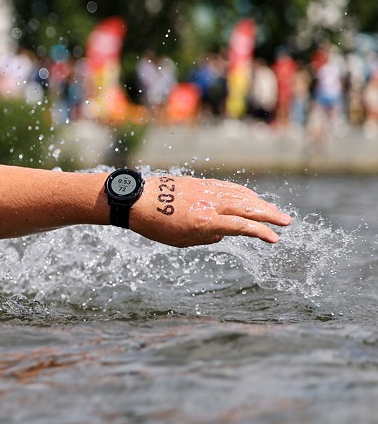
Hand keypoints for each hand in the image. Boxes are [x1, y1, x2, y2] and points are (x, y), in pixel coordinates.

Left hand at [130, 174, 290, 246]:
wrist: (134, 199)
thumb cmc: (155, 224)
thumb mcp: (182, 241)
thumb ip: (207, 238)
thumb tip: (223, 233)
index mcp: (206, 221)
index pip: (242, 226)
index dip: (261, 233)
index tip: (274, 239)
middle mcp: (210, 203)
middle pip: (248, 207)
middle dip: (270, 214)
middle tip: (287, 221)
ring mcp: (206, 191)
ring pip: (240, 195)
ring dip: (260, 202)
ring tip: (274, 211)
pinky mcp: (200, 183)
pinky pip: (227, 187)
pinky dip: (242, 192)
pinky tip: (251, 197)